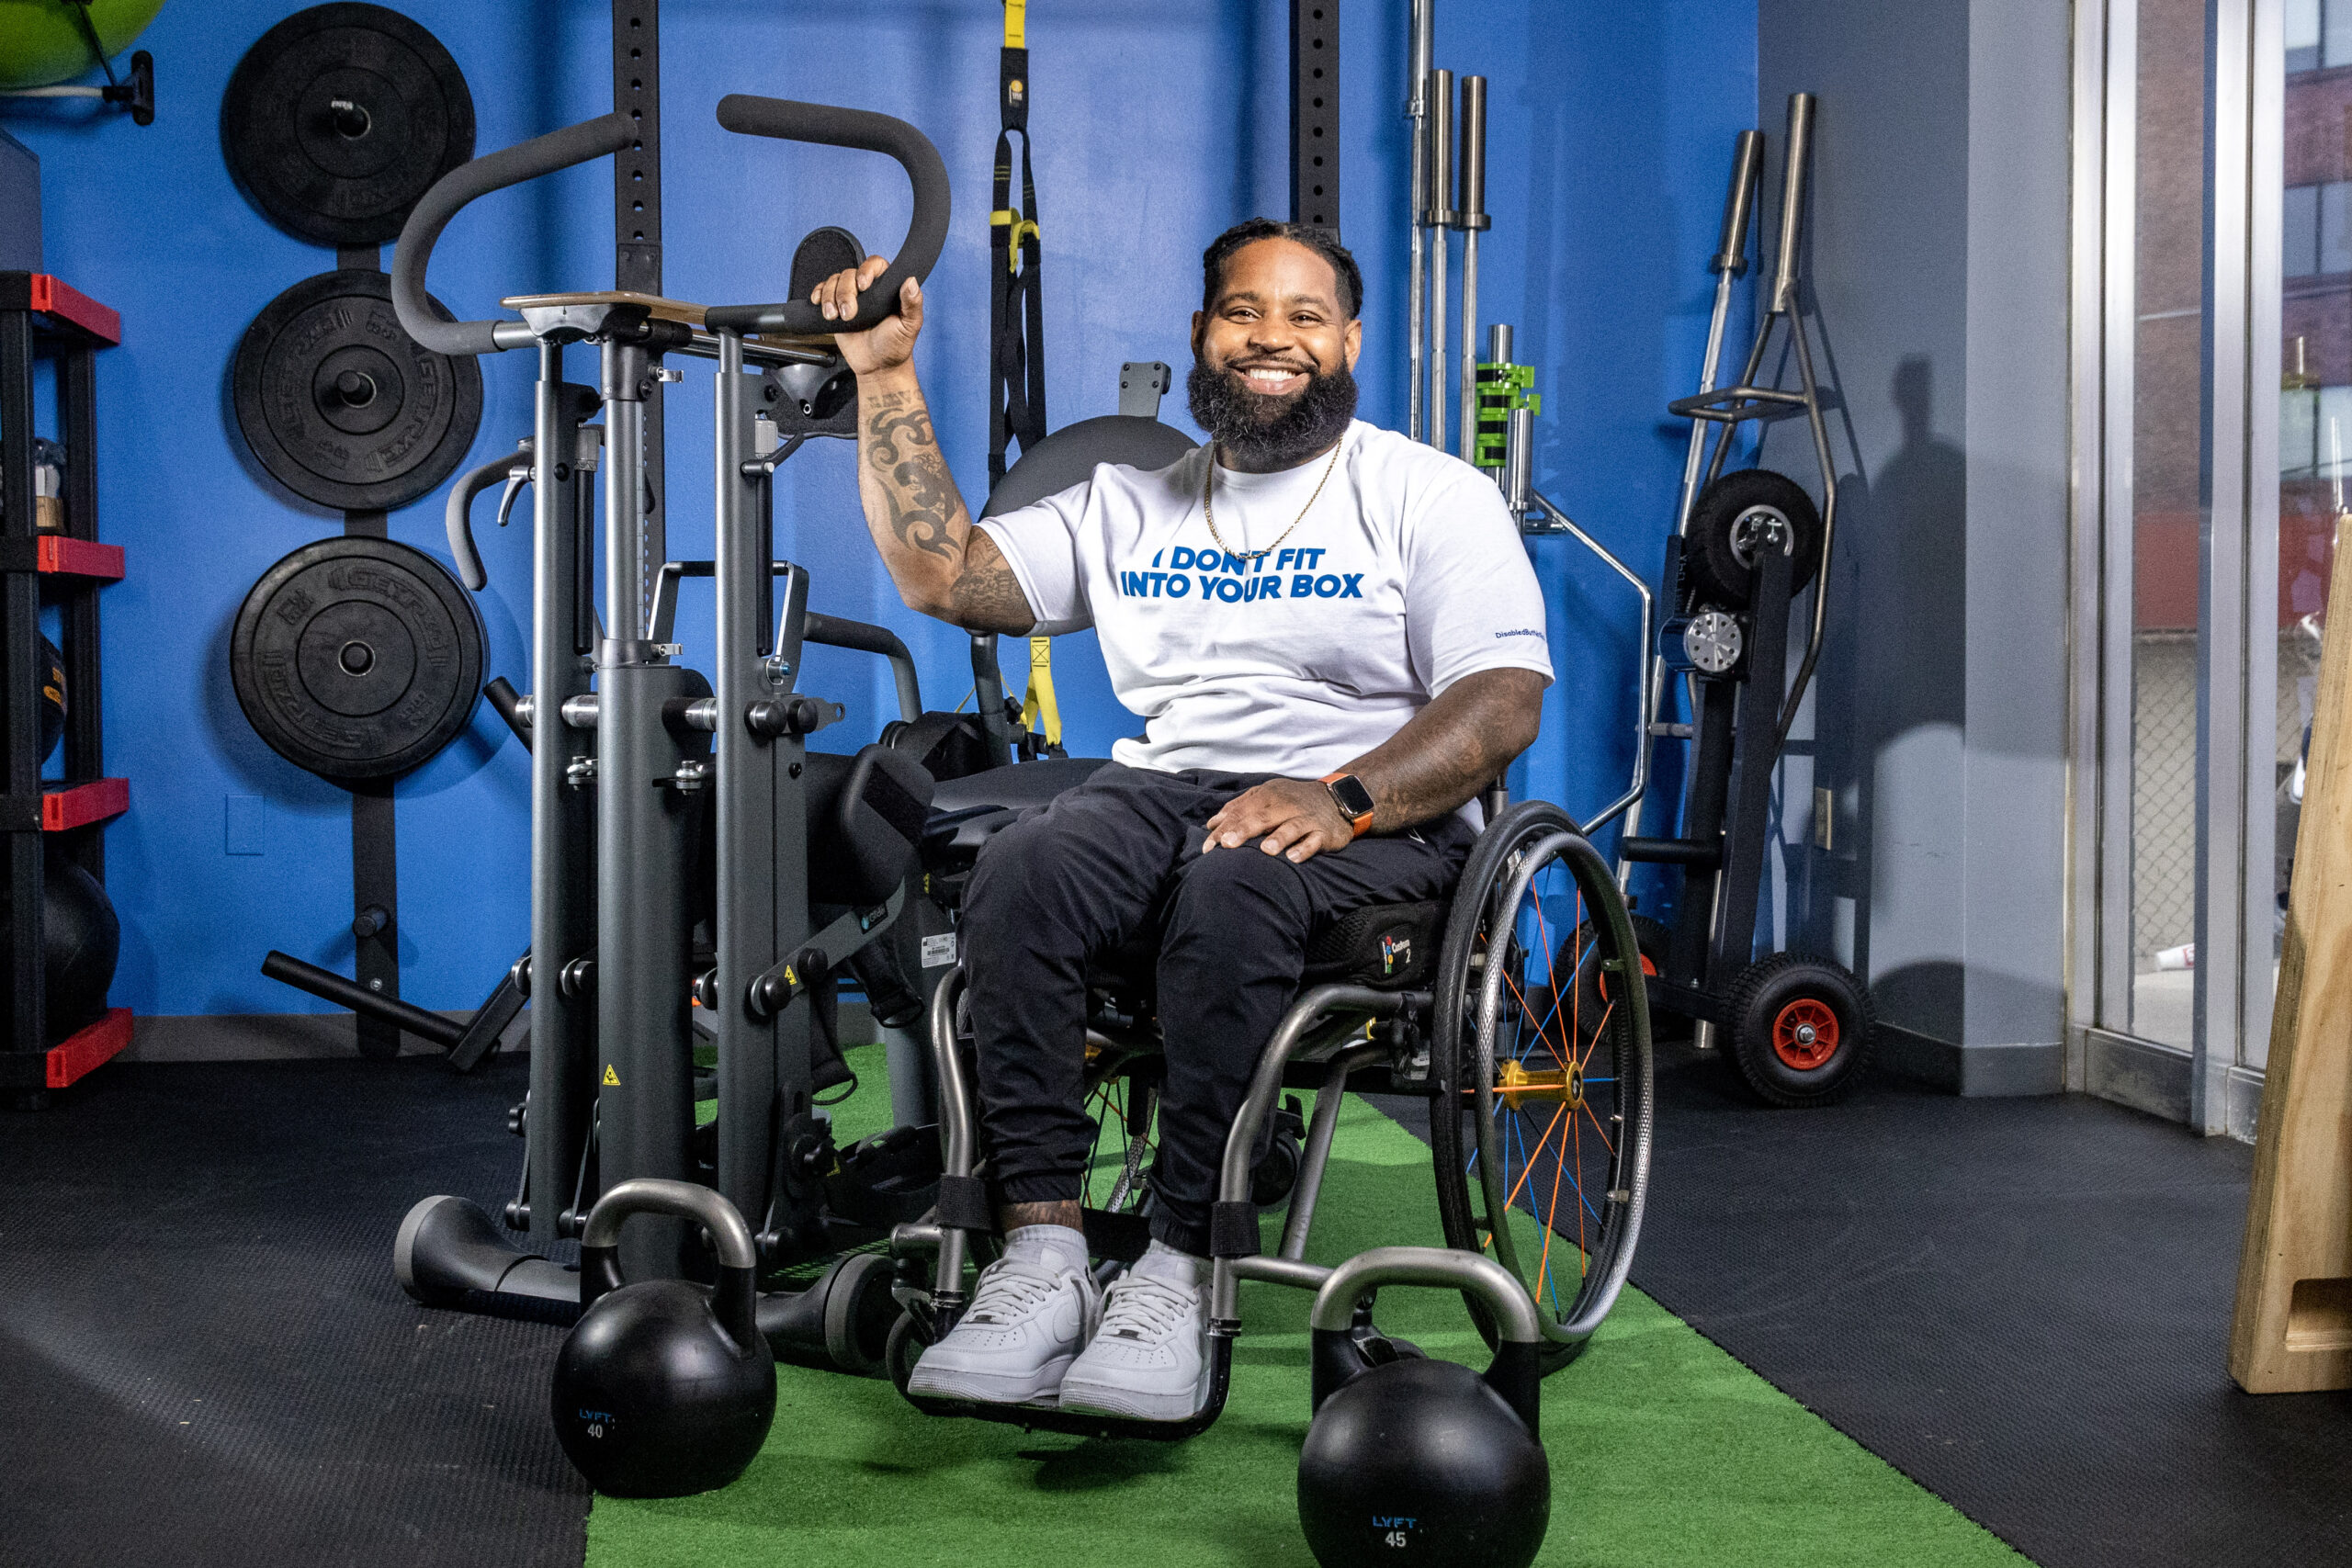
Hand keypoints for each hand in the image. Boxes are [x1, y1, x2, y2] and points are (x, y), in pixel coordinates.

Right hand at [810, 254, 922, 375]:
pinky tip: (819, 304)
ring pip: (834, 281)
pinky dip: (818, 294)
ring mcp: (850, 297)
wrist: (877, 366)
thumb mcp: (909, 326)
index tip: (863, 286)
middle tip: (849, 314)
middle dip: (845, 292)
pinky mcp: (835, 307)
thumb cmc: (896, 346)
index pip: (875, 265)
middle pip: (849, 274)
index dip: (866, 270)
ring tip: (834, 316)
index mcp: (887, 287)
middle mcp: (868, 289)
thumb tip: (912, 281)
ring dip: (830, 296)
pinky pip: (822, 291)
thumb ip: (912, 304)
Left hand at [1202, 779, 1356, 863]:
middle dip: (1244, 830)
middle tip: (1227, 845)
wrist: (1337, 798)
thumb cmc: (1293, 801)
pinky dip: (1304, 848)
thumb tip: (1211, 823)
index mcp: (1268, 796)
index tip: (1209, 846)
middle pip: (1263, 817)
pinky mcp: (1324, 832)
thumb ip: (1238, 808)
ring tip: (1265, 851)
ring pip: (1292, 827)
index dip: (1224, 828)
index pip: (1242, 811)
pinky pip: (1314, 841)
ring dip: (1279, 838)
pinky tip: (1293, 858)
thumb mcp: (1266, 796)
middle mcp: (1286, 806)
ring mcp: (1306, 818)